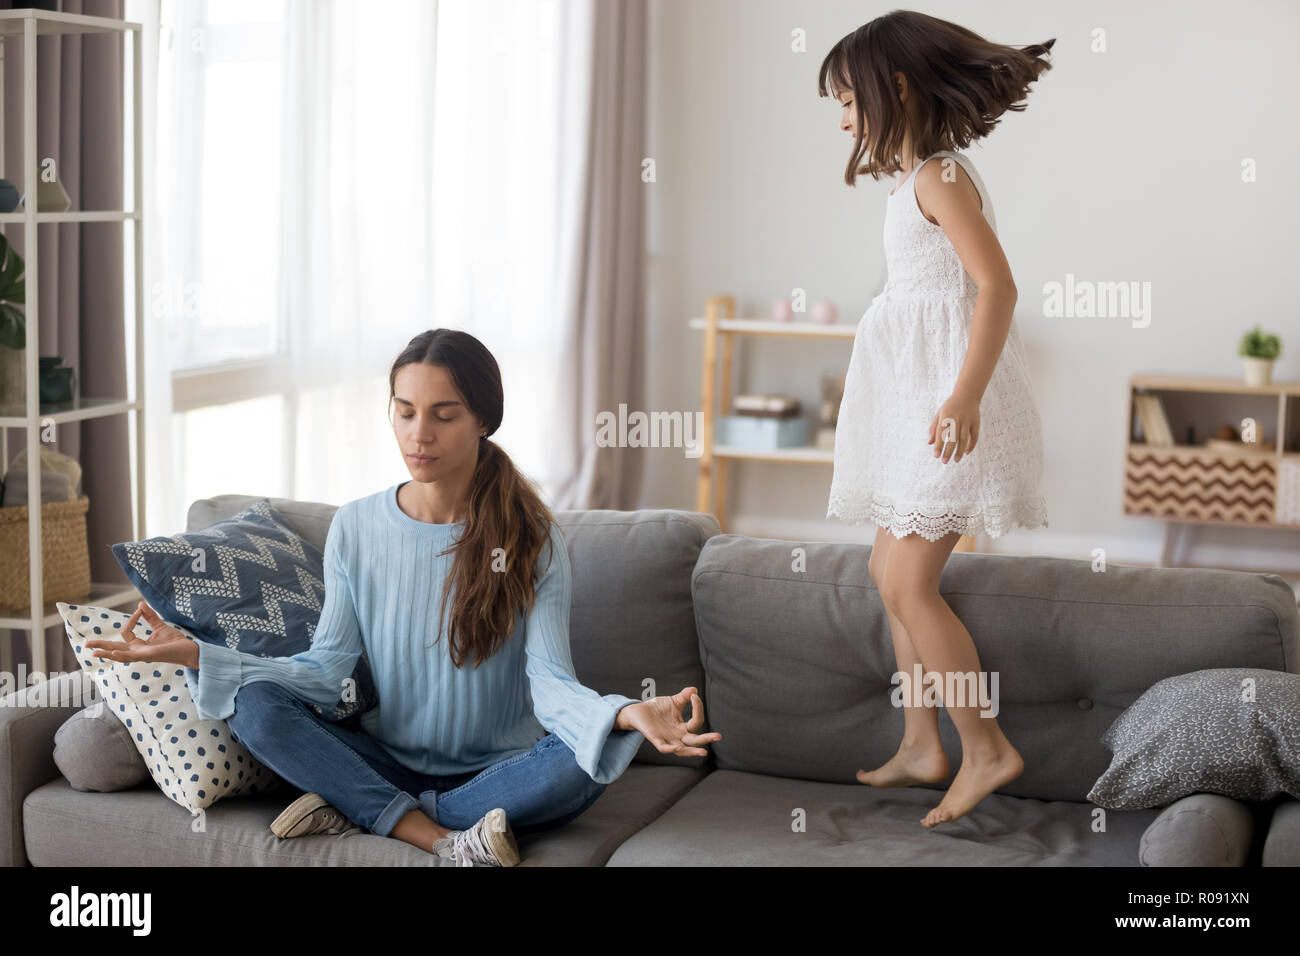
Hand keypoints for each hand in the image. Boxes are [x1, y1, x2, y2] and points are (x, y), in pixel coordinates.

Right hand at [83, 600, 200, 669]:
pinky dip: (121, 655)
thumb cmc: (174, 641)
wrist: (188, 649)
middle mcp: (137, 652)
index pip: (126, 633)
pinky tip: (112, 653)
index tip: (140, 611)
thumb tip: (140, 604)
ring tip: (94, 653)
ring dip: (107, 654)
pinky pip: (132, 656)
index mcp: (138, 645)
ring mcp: (142, 655)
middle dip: (101, 647)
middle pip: (115, 649)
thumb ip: (149, 616)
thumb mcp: (160, 626)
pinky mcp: (148, 656)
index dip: (131, 620)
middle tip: (86, 645)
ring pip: (120, 655)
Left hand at [615, 686, 721, 756]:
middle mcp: (677, 736)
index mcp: (683, 728)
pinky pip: (664, 748)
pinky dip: (670, 748)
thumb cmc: (658, 708)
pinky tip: (678, 747)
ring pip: (682, 749)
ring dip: (692, 751)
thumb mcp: (674, 701)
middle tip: (719, 736)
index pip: (696, 723)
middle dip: (706, 739)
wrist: (639, 711)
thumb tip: (694, 690)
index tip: (694, 696)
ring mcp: (667, 739)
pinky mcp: (655, 740)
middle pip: (694, 740)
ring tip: (704, 752)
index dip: (697, 709)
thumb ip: (684, 696)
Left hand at [928, 391, 979, 462]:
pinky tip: (967, 452)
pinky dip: (972, 445)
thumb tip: (930, 443)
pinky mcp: (976, 422)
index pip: (941, 434)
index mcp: (945, 417)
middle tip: (944, 461)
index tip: (936, 455)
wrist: (967, 394)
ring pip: (964, 439)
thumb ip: (933, 428)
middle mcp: (956, 419)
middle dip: (948, 451)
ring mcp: (967, 420)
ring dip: (960, 450)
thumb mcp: (939, 414)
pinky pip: (975, 436)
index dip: (938, 445)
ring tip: (956, 460)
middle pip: (953, 438)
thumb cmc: (950, 407)